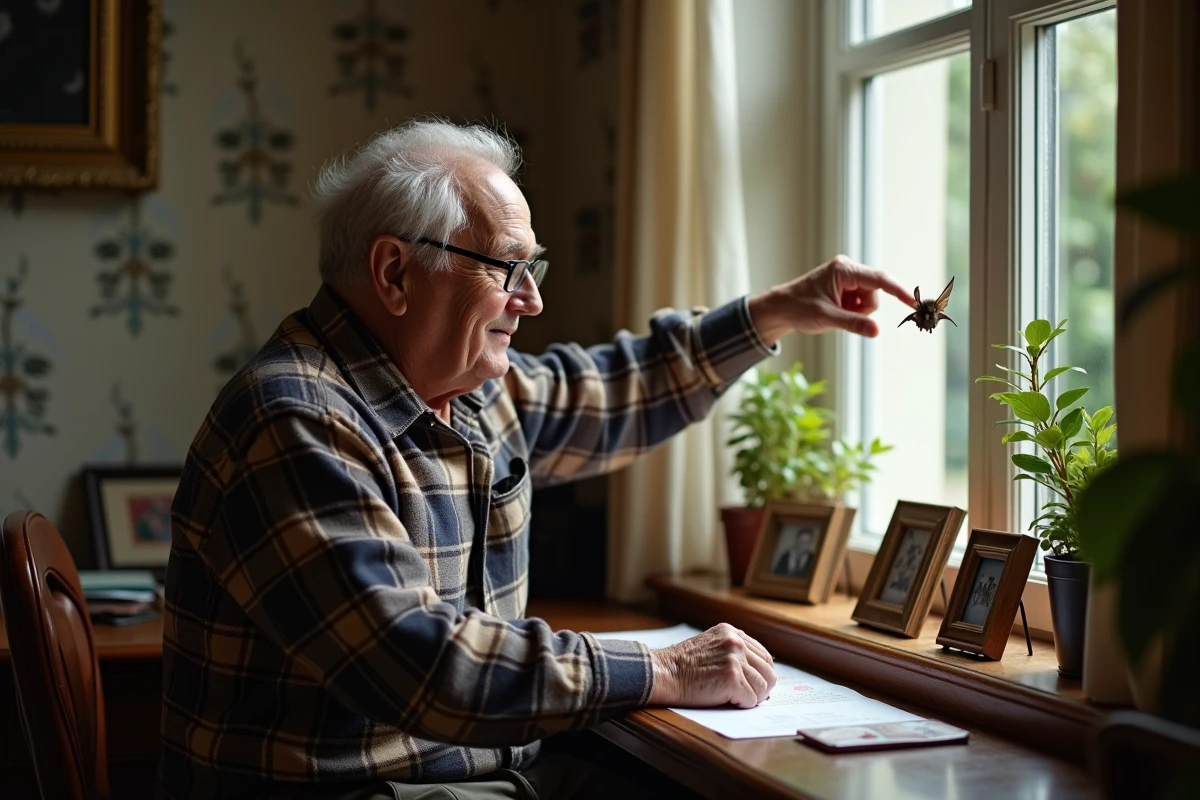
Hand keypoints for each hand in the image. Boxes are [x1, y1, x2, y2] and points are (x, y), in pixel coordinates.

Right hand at [647, 623, 776, 708]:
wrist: (663, 673)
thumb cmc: (683, 665)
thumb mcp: (710, 646)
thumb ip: (732, 651)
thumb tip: (759, 673)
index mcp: (732, 633)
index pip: (764, 656)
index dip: (761, 674)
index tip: (753, 684)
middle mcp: (736, 642)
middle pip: (768, 672)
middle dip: (761, 688)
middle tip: (747, 696)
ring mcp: (735, 659)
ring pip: (762, 687)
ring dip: (751, 697)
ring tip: (734, 698)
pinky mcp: (732, 678)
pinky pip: (751, 700)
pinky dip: (742, 705)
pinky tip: (727, 700)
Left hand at [747, 255, 915, 343]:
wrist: (780, 308)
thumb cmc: (799, 308)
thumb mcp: (827, 318)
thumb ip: (853, 324)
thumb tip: (877, 331)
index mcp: (844, 270)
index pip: (880, 279)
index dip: (899, 291)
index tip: (914, 302)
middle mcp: (848, 269)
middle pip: (875, 293)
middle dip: (863, 309)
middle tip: (840, 315)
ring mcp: (847, 278)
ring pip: (869, 300)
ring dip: (857, 311)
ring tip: (835, 312)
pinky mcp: (845, 286)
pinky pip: (860, 302)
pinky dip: (852, 311)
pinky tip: (835, 311)